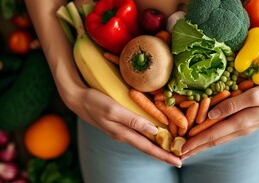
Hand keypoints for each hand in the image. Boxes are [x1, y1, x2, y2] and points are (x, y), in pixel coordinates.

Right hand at [64, 85, 182, 166]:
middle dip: (164, 153)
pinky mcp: (119, 123)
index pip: (148, 148)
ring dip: (158, 145)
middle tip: (180, 157)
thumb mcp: (114, 110)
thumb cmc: (95, 102)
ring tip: (172, 147)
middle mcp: (124, 135)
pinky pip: (138, 132)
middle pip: (148, 147)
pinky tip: (155, 131)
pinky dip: (149, 134)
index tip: (179, 161)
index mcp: (124, 133)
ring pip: (143, 140)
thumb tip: (154, 130)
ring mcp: (121, 130)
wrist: (77, 99)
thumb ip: (133, 120)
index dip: (164, 155)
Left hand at [181, 79, 258, 158]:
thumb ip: (233, 105)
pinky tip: (208, 137)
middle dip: (197, 148)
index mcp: (241, 123)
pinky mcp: (246, 123)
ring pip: (219, 139)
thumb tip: (212, 115)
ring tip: (191, 149)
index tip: (182, 149)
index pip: (213, 135)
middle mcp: (241, 129)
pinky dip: (213, 137)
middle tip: (180, 155)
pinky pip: (226, 133)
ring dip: (204, 144)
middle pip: (214, 141)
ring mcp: (244, 128)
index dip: (196, 142)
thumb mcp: (253, 95)